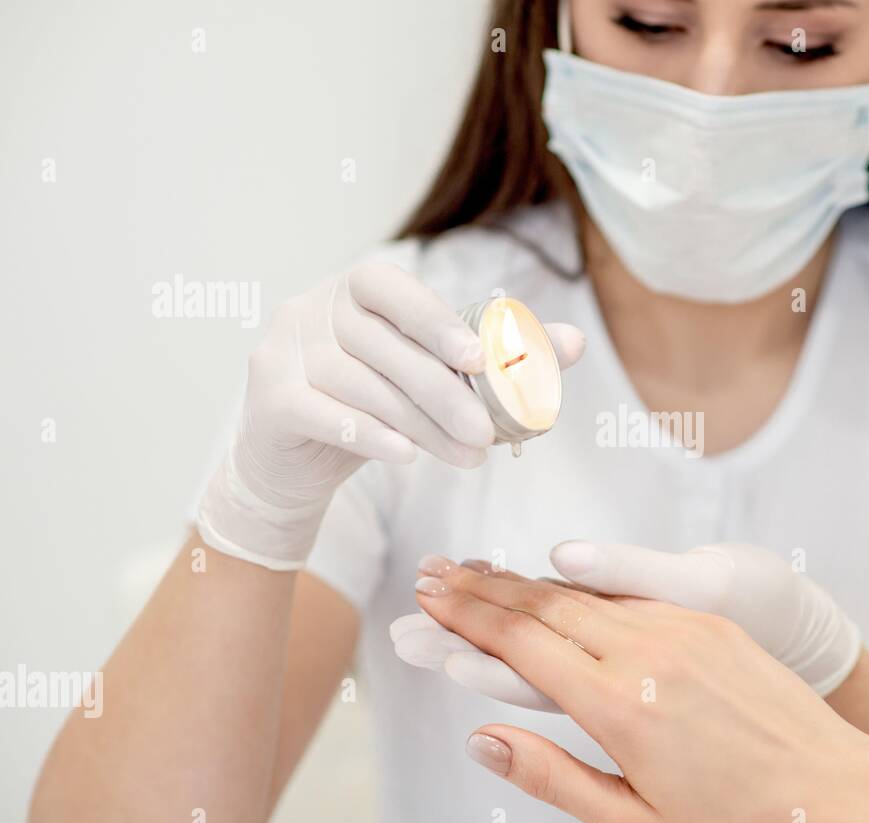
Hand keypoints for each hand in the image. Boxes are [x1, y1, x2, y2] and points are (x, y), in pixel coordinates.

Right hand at [195, 263, 583, 568]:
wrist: (294, 465)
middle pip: (383, 346)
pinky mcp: (267, 399)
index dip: (434, 319)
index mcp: (353, 289)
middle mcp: (309, 308)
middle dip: (443, 392)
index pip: (389, 286)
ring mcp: (281, 350)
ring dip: (419, 424)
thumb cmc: (373, 406)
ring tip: (467, 456)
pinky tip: (407, 456)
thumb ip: (499, 356)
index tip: (480, 359)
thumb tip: (575, 344)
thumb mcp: (433, 376)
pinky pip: (323, 413)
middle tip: (488, 432)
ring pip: (360, 385)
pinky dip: (369, 435)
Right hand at [412, 559, 868, 822]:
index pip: (520, 642)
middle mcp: (647, 653)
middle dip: (481, 586)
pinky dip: (583, 589)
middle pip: (542, 604)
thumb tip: (482, 741)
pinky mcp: (709, 621)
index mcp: (618, 706)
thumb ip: (548, 777)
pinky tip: (557, 588)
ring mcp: (681, 629)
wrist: (828, 790)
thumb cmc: (734, 819)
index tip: (429, 599)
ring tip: (482, 575)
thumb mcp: (629, 822)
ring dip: (526, 581)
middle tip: (437, 574)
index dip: (466, 616)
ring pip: (584, 594)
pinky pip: (632, 596)